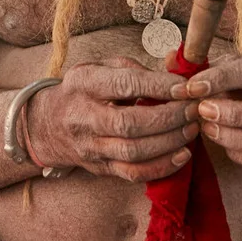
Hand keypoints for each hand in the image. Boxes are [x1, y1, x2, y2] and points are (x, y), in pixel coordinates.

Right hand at [25, 59, 199, 181]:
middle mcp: (84, 116)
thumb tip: (175, 74)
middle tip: (193, 109)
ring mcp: (91, 146)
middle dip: (169, 117)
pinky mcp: (100, 168)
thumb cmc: (84, 89)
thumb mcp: (99, 67)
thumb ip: (134, 68)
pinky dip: (162, 167)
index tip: (185, 86)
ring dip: (170, 142)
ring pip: (134, 151)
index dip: (158, 86)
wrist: (48, 124)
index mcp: (84, 83)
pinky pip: (133, 174)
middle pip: (130, 123)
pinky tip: (182, 155)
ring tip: (191, 128)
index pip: (124, 85)